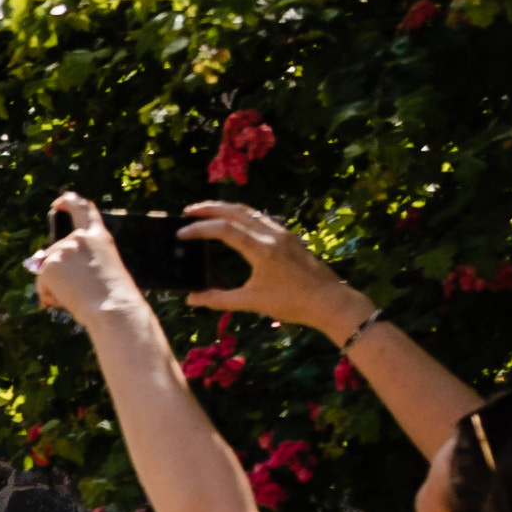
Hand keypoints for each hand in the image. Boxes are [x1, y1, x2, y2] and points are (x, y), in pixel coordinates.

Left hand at [30, 191, 152, 337]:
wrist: (113, 308)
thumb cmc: (113, 296)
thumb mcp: (102, 267)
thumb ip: (78, 258)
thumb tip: (40, 262)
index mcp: (99, 236)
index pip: (83, 208)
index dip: (69, 202)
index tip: (59, 203)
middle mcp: (79, 237)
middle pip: (56, 249)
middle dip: (57, 269)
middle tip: (72, 291)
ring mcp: (63, 249)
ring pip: (48, 267)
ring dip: (54, 283)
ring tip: (73, 298)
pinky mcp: (49, 264)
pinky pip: (41, 280)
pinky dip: (46, 292)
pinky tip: (61, 300)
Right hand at [180, 196, 377, 343]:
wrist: (330, 301)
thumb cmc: (292, 303)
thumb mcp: (252, 302)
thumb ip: (219, 299)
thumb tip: (192, 300)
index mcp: (261, 249)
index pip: (224, 230)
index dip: (199, 229)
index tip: (181, 234)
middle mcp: (271, 235)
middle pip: (236, 211)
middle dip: (209, 208)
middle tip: (188, 211)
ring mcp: (282, 234)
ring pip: (250, 212)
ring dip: (226, 209)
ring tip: (207, 212)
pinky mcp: (289, 238)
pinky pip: (261, 219)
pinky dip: (242, 216)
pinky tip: (236, 224)